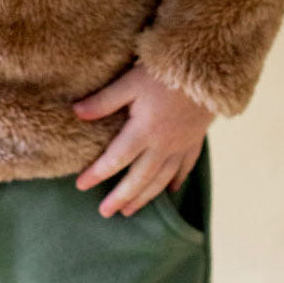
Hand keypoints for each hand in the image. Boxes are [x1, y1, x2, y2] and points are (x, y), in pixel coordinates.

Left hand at [73, 63, 213, 216]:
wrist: (207, 69)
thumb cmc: (164, 72)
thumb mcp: (130, 81)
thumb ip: (104, 100)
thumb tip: (76, 113)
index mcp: (144, 131)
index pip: (115, 159)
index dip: (96, 173)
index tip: (80, 185)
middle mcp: (163, 145)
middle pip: (139, 178)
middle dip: (121, 197)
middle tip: (105, 213)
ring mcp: (181, 145)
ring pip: (161, 179)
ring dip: (145, 197)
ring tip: (130, 210)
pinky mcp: (195, 140)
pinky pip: (185, 167)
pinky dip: (176, 181)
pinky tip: (170, 190)